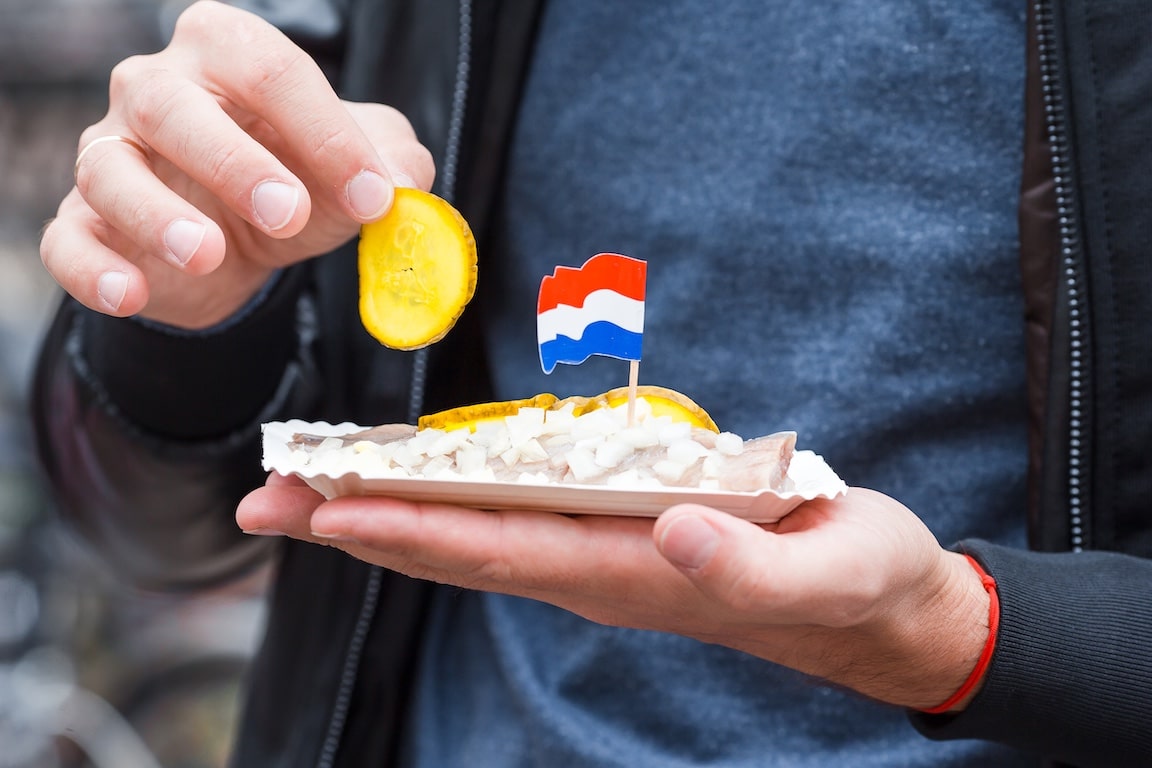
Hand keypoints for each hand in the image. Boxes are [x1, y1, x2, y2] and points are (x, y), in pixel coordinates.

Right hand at [42, 0, 433, 327]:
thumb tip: (405, 185)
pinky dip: (93, 268)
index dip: (324, 133)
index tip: (372, 196)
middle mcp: (156, 90)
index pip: (269, 69)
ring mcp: (110, 154)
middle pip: (172, 104)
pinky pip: (67, 240)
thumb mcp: (359, 167)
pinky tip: (131, 294)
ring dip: (155, 213)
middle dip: (234, 161)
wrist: (244, 244)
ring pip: (107, 168)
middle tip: (286, 213)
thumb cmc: (300, 181)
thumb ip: (393, 164)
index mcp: (228, 53)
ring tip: (207, 255)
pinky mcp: (85, 223)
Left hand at [237, 479, 991, 710]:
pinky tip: (410, 497)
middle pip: (460, 552)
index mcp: (636, 572)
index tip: (330, 504)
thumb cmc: (856, 582)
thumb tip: (675, 529)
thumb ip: (751, 563)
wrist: (876, 611)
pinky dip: (443, 510)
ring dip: (386, 520)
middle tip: (269, 501)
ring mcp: (601, 564)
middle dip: (362, 527)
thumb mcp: (828, 568)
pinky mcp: (616, 545)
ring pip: (472, 543)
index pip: (501, 548)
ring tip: (310, 496)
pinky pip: (509, 526)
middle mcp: (599, 574)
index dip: (411, 527)